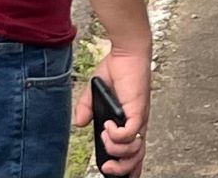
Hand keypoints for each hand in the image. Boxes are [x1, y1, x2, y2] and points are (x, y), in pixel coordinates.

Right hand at [73, 40, 150, 177]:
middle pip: (137, 158)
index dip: (129, 169)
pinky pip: (130, 133)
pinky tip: (107, 125)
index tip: (114, 175)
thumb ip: (87, 108)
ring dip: (117, 150)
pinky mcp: (138, 109)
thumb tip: (79, 123)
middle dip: (122, 170)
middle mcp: (137, 122)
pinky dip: (116, 135)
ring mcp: (138, 117)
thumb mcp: (96, 92)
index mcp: (130, 122)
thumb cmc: (117, 69)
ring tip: (105, 138)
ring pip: (135, 150)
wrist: (127, 51)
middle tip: (107, 168)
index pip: (134, 152)